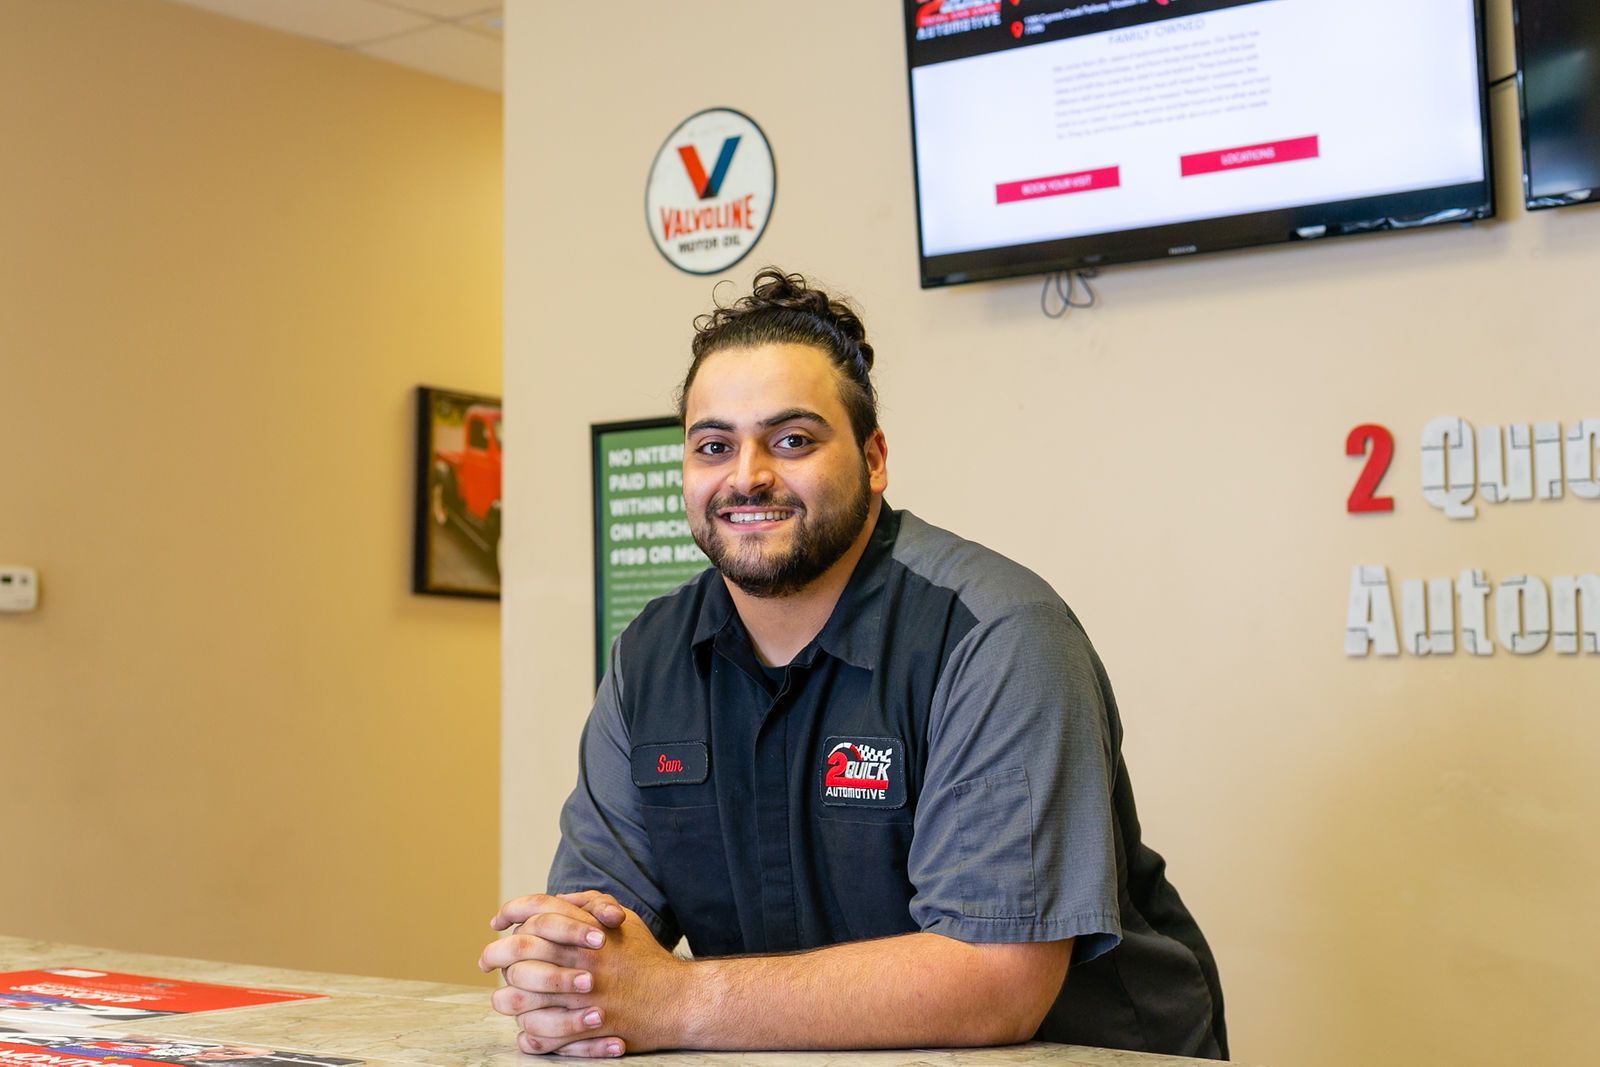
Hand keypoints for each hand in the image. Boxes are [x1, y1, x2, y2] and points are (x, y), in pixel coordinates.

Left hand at [481, 890, 688, 1055]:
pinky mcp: (583, 1029)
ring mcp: (580, 997)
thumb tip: (560, 898)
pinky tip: (525, 1028)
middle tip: (486, 961)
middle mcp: (579, 960)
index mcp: (586, 931)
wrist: (677, 999)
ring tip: (502, 998)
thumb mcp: (624, 920)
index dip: (511, 912)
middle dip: (495, 955)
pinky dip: (528, 1032)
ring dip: (506, 998)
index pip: (537, 910)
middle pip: (519, 952)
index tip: (496, 924)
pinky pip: (540, 1034)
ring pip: (520, 998)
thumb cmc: (646, 958)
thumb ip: (591, 904)